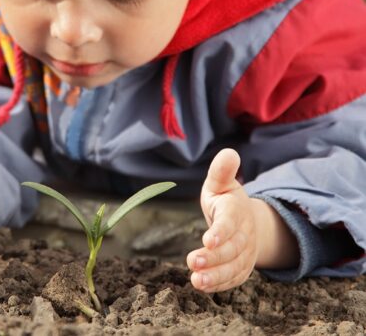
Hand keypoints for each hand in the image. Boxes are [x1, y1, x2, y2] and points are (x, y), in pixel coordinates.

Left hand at [187, 149, 299, 292]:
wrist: (245, 220)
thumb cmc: (225, 200)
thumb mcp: (220, 183)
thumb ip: (221, 171)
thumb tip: (229, 152)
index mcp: (236, 211)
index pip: (230, 222)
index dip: (221, 232)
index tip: (207, 240)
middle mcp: (244, 234)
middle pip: (232, 249)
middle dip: (213, 257)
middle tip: (192, 261)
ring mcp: (245, 253)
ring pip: (233, 267)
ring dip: (215, 275)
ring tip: (196, 280)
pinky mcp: (241, 267)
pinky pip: (233, 278)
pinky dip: (219, 284)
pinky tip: (202, 285)